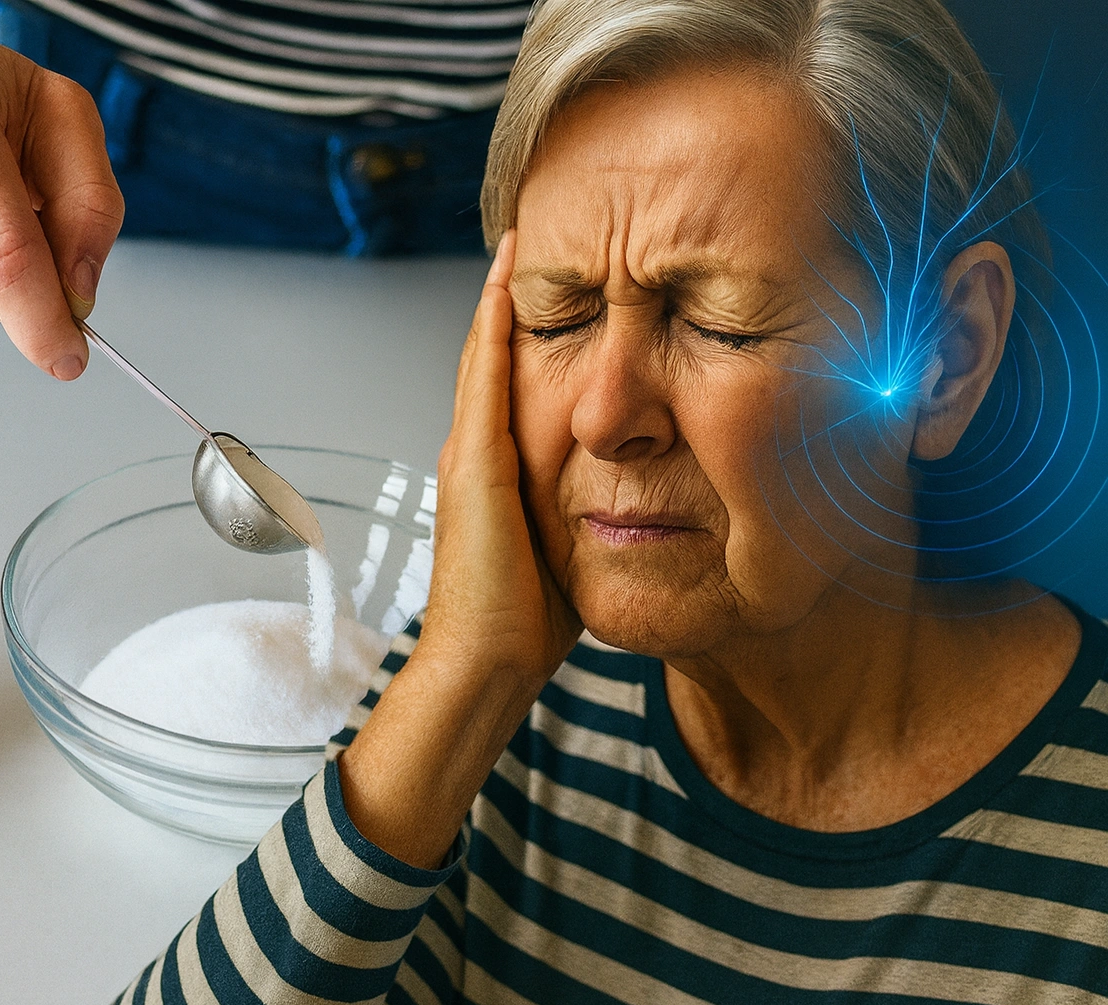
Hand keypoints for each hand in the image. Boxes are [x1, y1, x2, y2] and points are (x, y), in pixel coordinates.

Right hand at [337, 231, 582, 867]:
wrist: (487, 663)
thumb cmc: (530, 622)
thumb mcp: (571, 546)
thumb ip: (592, 509)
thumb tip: (645, 493)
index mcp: (496, 470)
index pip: (513, 383)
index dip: (527, 330)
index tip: (560, 282)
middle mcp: (473, 449)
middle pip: (496, 356)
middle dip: (513, 298)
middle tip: (538, 233)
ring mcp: (467, 451)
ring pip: (486, 353)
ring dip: (501, 295)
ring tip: (521, 237)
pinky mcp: (474, 462)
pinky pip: (485, 374)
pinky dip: (492, 321)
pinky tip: (507, 276)